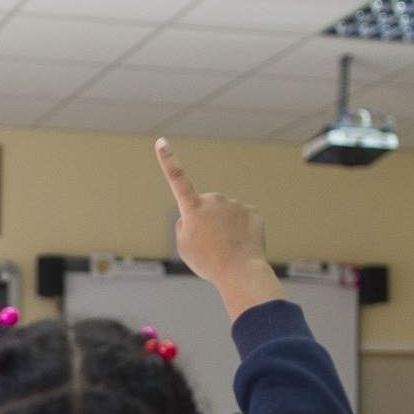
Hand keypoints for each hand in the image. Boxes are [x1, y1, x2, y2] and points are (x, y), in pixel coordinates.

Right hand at [155, 138, 280, 318]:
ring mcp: (234, 205)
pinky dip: (241, 231)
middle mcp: (214, 200)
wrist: (240, 272)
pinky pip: (242, 220)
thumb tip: (194, 215)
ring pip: (226, 215)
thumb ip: (184, 225)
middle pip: (206, 208)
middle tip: (210, 245)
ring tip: (226, 248)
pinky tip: (241, 245)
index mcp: (192, 208)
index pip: (176, 179)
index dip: (168, 160)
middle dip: (207, 222)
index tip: (161, 142)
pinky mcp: (252, 211)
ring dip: (225, 228)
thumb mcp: (184, 246)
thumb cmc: (208, 262)